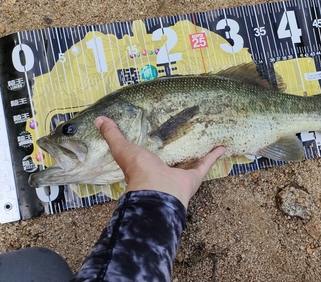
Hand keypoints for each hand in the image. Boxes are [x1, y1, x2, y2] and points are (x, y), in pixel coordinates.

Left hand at [94, 116, 225, 207]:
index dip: (151, 144)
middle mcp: (163, 171)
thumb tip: (99, 120)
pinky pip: (205, 164)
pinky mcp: (194, 177)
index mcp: (145, 165)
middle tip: (183, 130)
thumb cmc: (139, 171)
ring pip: (190, 161)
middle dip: (176, 146)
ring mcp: (179, 175)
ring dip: (197, 151)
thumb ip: (112, 135)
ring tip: (203, 138)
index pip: (147, 154)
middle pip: (171, 157)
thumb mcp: (123, 148)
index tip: (156, 131)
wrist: (158, 192)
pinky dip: (214, 156)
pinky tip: (221, 146)